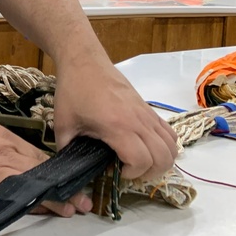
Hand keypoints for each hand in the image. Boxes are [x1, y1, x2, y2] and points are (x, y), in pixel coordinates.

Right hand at [0, 116, 91, 216]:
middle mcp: (3, 155)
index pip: (41, 157)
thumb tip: (28, 155)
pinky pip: (8, 198)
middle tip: (84, 199)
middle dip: (64, 187)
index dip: (61, 171)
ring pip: (29, 186)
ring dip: (51, 199)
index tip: (76, 180)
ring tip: (69, 209)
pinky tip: (38, 211)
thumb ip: (7, 142)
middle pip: (40, 172)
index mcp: (5, 139)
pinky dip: (25, 204)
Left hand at [52, 53, 178, 181]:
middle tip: (128, 171)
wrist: (84, 61)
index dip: (131, 174)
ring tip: (139, 162)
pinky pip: (169, 133)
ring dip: (160, 161)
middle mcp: (139, 121)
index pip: (141, 161)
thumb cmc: (73, 91)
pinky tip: (145, 147)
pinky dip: (165, 146)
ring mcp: (147, 114)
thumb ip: (68, 150)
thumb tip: (71, 169)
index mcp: (118, 126)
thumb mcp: (63, 124)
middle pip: (163, 158)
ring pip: (172, 146)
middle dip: (148, 172)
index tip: (114, 171)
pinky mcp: (149, 109)